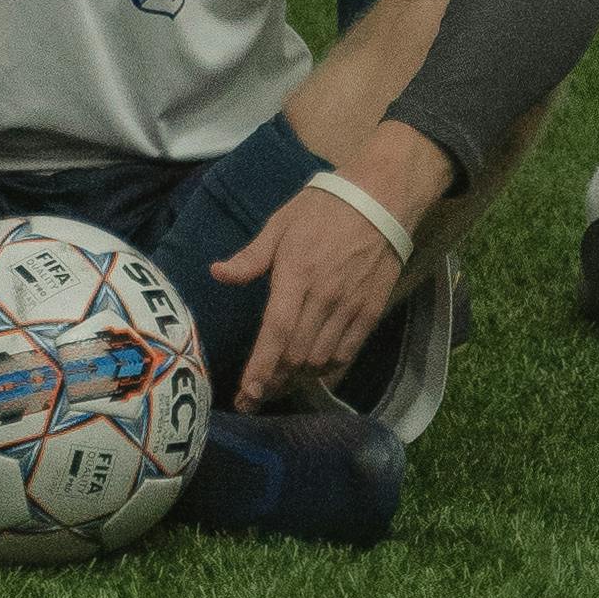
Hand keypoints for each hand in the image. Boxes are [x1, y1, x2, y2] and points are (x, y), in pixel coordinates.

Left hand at [210, 145, 446, 403]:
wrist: (381, 200)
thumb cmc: (323, 208)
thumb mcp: (280, 224)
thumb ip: (250, 257)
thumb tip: (216, 274)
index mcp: (296, 274)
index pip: (276, 331)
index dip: (261, 367)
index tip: (246, 393)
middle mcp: (323, 297)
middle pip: (296, 354)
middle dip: (273, 381)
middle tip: (253, 397)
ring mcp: (350, 307)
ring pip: (319, 360)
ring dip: (296, 378)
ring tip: (277, 385)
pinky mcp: (370, 313)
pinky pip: (346, 353)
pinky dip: (325, 369)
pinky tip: (310, 371)